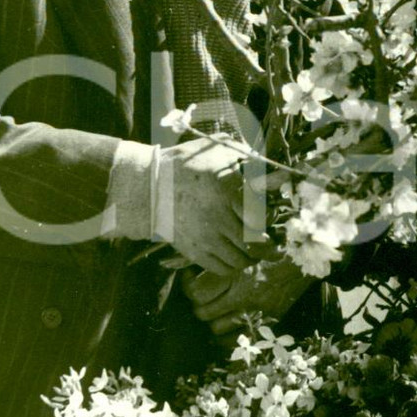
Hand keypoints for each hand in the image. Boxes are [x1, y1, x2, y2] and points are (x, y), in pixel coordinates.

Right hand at [158, 137, 264, 276]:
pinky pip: (223, 268)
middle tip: (269, 242)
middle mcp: (218, 216)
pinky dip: (233, 267)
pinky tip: (235, 257)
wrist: (147, 189)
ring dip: (252, 258)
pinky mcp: (195, 251)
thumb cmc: (183, 166)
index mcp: (226, 189)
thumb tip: (260, 158)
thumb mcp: (213, 148)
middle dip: (266, 244)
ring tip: (254, 252)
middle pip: (255, 241)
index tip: (267, 219)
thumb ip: (240, 151)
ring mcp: (206, 237)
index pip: (260, 215)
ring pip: (242, 259)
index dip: (267, 220)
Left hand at [182, 258, 314, 335]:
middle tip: (201, 299)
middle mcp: (243, 295)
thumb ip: (227, 255)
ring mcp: (255, 312)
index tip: (188, 280)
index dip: (187, 287)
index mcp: (237, 273)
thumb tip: (198, 261)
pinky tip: (226, 327)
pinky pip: (237, 340)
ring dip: (212, 321)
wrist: (305, 264)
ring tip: (215, 312)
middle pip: (203, 312)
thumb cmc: (275, 250)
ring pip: (216, 328)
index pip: (197, 291)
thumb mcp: (249, 246)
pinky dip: (227, 337)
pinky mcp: (266, 324)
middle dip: (199, 307)